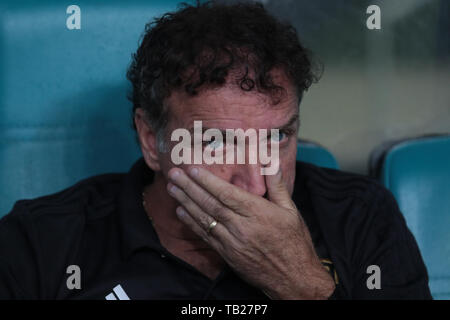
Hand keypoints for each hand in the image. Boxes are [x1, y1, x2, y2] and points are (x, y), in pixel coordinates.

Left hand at [166, 166, 334, 298]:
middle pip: (210, 204)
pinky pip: (206, 236)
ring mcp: (233, 242)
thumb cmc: (294, 242)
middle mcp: (242, 227)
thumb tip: (270, 162)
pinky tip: (181, 212)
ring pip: (205, 219)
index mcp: (258, 213)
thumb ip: (278, 186)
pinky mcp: (228, 255)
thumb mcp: (291, 211)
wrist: (293, 278)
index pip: (226, 193)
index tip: (192, 169)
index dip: (207, 181)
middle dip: (189, 187)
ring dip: (186, 202)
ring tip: (172, 189)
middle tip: (173, 174)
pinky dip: (192, 223)